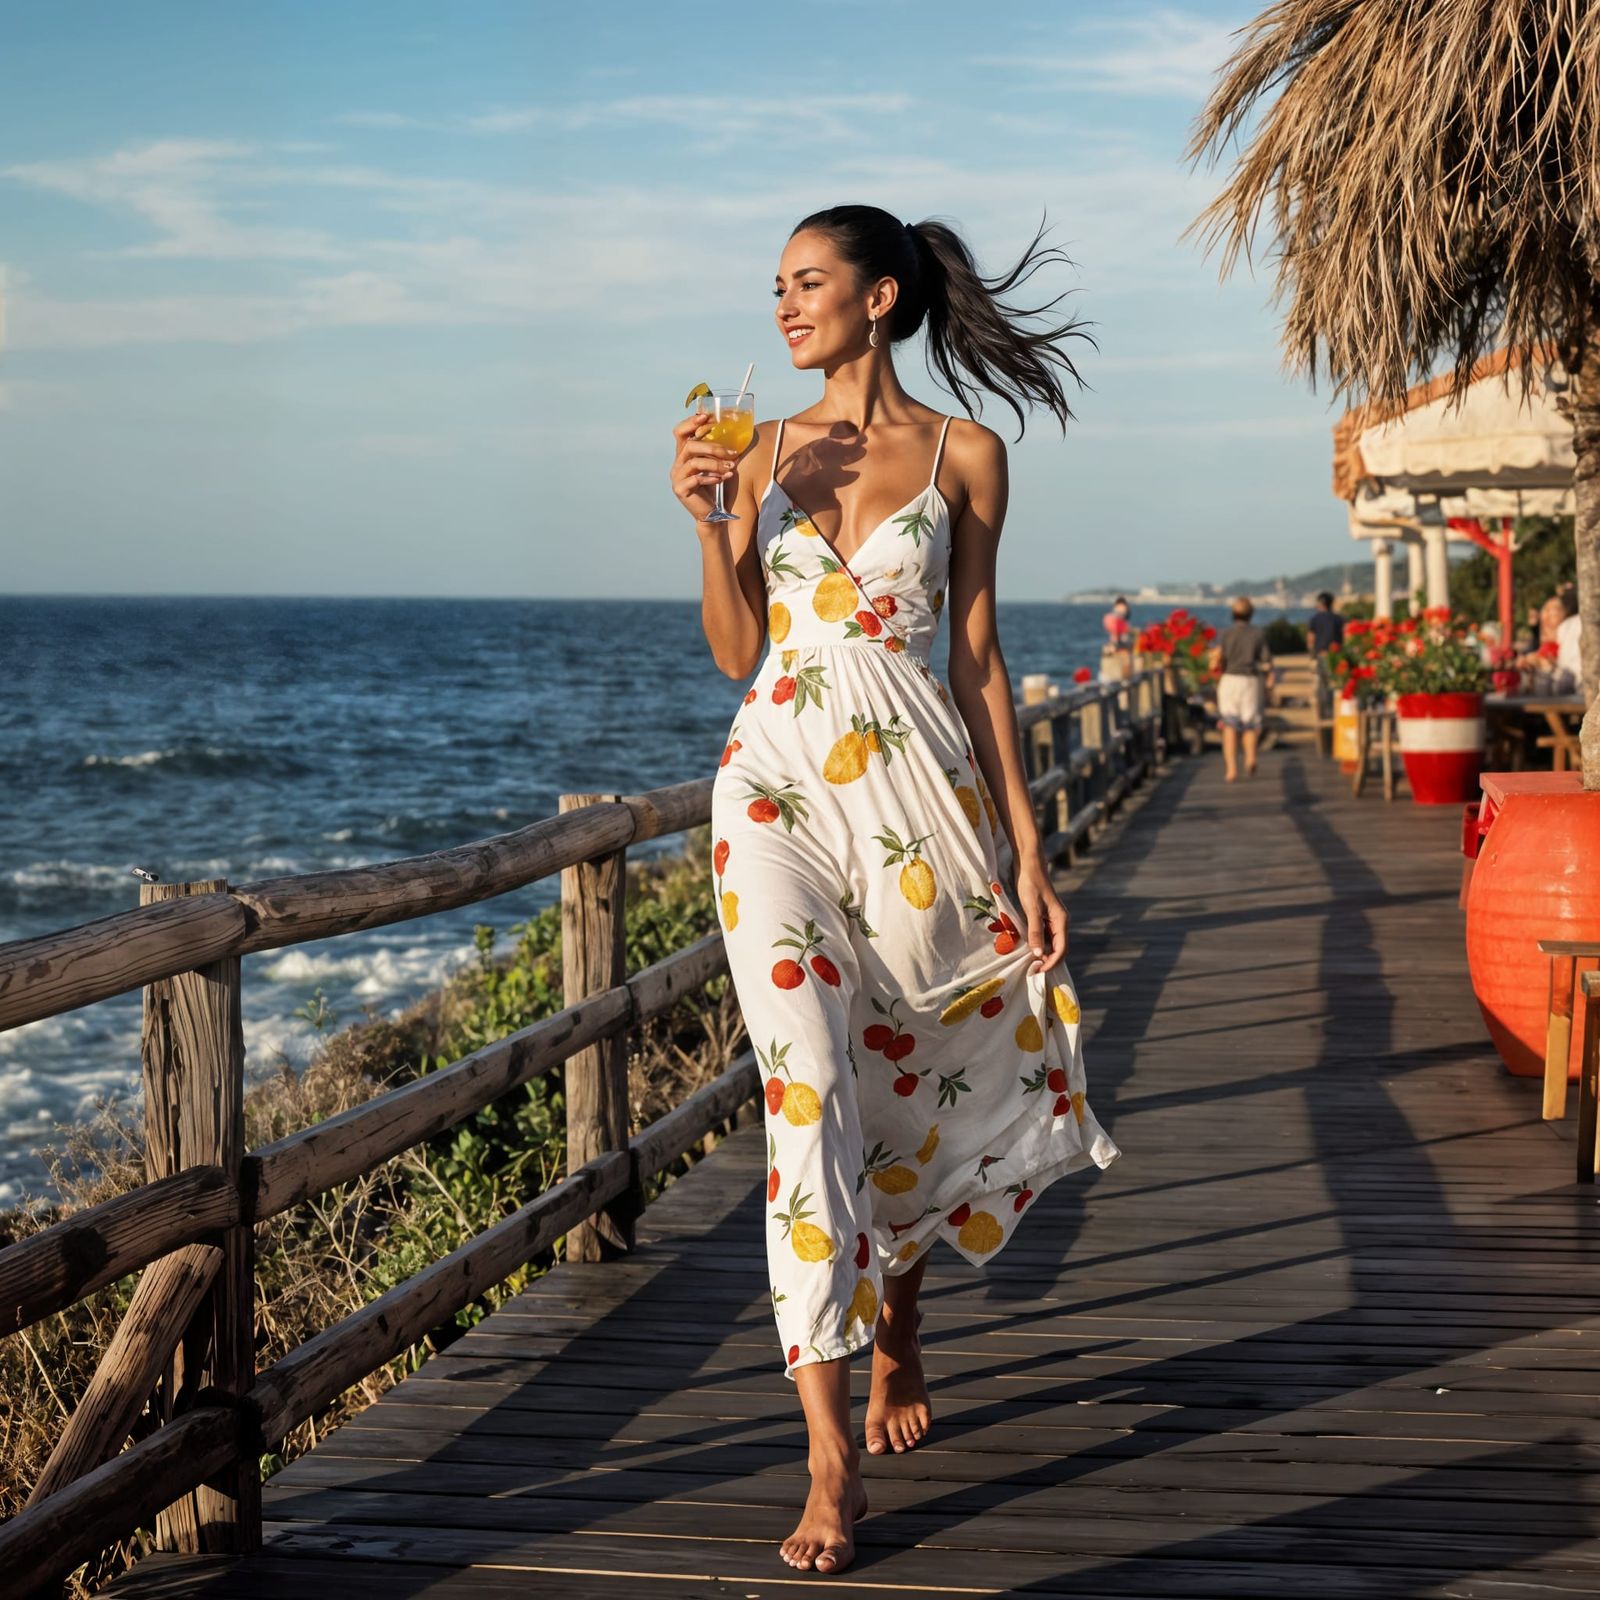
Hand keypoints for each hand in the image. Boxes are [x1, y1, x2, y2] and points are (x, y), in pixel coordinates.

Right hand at [670, 412, 743, 522]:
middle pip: (690, 446)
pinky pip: (695, 479)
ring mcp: (677, 477)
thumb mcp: (714, 464)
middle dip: (713, 447)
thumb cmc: (713, 485)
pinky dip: (711, 478)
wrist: (710, 513)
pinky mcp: (680, 490)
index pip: (680, 433)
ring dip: (716, 464)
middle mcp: (677, 464)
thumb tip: (734, 433)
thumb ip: (716, 450)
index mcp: (683, 454)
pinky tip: (722, 479)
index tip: (706, 417)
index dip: (691, 423)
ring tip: (731, 468)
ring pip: (694, 462)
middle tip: (732, 452)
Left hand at [1013, 856, 1068, 974]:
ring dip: (1042, 954)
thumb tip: (1039, 954)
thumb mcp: (1031, 909)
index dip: (1051, 962)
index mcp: (1061, 920)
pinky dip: (1037, 944)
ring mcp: (1052, 920)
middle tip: (1031, 970)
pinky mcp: (1043, 917)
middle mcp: (1059, 922)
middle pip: (1058, 949)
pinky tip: (1027, 948)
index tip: (1038, 970)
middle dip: (1047, 961)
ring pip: (1050, 943)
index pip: (1061, 949)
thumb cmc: (1031, 885)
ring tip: (1029, 963)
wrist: (1029, 866)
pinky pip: (1043, 935)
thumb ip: (1035, 931)